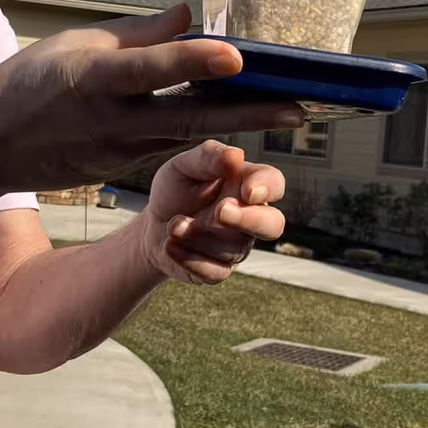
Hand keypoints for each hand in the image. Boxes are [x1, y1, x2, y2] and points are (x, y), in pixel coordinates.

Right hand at [0, 4, 303, 195]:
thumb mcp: (76, 44)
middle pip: (190, 119)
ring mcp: (121, 153)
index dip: (194, 62)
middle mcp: (111, 123)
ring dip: (241, 126)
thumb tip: (190, 15)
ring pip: (189, 136)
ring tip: (292, 110)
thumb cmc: (29, 84)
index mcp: (92, 80)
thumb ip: (138, 35)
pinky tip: (247, 121)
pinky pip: (173, 147)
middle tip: (300, 107)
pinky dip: (210, 135)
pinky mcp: (126, 168)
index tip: (237, 56)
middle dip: (248, 113)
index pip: (151, 71)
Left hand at [138, 141, 284, 284]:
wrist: (153, 224)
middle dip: (249, 219)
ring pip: (234, 248)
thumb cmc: (176, 189)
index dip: (267, 187)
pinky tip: (169, 244)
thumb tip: (236, 156)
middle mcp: (250, 217)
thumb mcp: (184, 166)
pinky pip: (214, 272)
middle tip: (219, 211)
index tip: (247, 190)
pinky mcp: (219, 270)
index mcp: (247, 185)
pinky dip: (188, 258)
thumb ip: (208, 158)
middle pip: (273, 224)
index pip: (274, 183)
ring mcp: (237, 246)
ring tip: (173, 224)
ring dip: (200, 235)